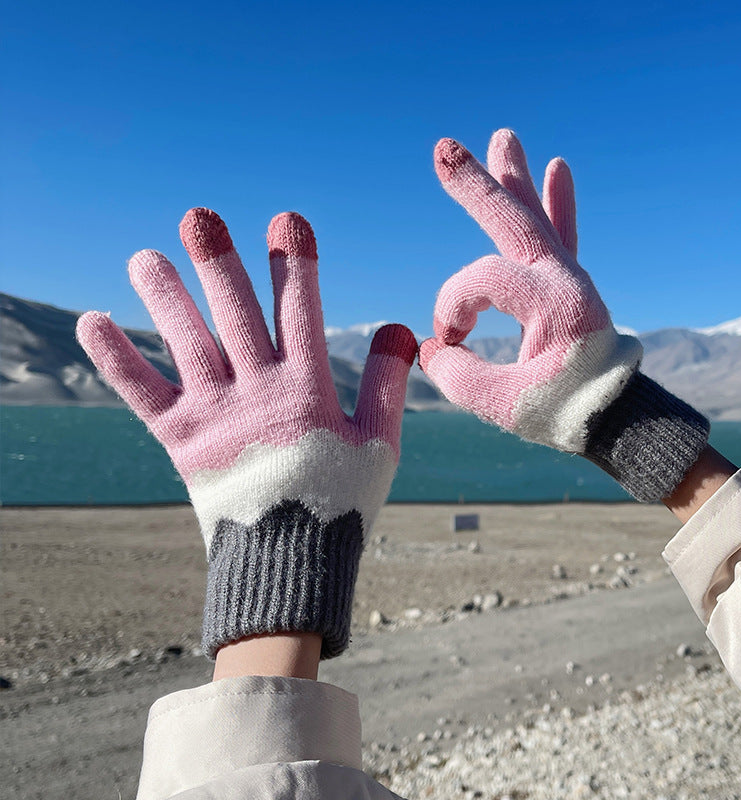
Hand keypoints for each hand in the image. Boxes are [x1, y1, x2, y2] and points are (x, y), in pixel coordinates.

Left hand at [77, 209, 416, 657]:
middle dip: (219, 263)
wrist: (287, 564)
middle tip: (198, 217)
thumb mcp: (378, 444)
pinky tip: (92, 320)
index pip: (301, 311)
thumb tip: (400, 328)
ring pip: (188, 342)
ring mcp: (215, 415)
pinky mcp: (180, 441)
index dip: (296, 263)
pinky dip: (116, 357)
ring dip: (165, 297)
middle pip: (235, 314)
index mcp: (307, 390)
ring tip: (145, 256)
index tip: (286, 220)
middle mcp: (257, 393)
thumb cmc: (339, 503)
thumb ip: (388, 384)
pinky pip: (143, 392)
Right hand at [420, 130, 707, 501]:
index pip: (479, 281)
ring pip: (536, 218)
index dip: (450, 308)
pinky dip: (558, 203)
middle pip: (512, 221)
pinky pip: (562, 234)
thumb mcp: (504, 405)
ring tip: (505, 136)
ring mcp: (570, 276)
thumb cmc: (565, 412)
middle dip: (475, 186)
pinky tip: (558, 166)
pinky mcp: (570, 285)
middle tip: (444, 147)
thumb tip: (432, 349)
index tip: (447, 344)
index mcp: (552, 302)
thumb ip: (458, 376)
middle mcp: (563, 279)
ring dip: (516, 180)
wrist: (618, 417)